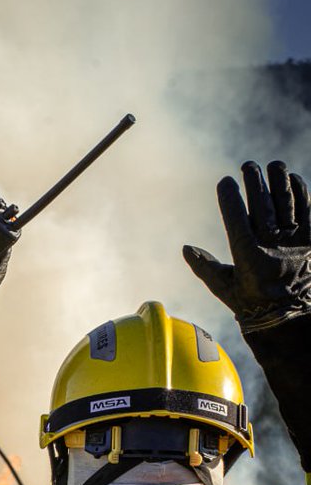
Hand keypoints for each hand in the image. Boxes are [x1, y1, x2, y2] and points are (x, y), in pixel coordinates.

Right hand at [183, 161, 310, 332]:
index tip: (224, 181)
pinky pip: (308, 211)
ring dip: (280, 181)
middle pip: (263, 207)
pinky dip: (301, 193)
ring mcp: (295, 245)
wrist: (290, 319)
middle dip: (255, 183)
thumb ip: (205, 267)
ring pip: (287, 204)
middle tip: (248, 166)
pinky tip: (293, 180)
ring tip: (274, 165)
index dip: (230, 200)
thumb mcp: (225, 289)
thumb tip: (186, 248)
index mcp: (249, 261)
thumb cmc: (252, 304)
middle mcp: (273, 250)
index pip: (237, 222)